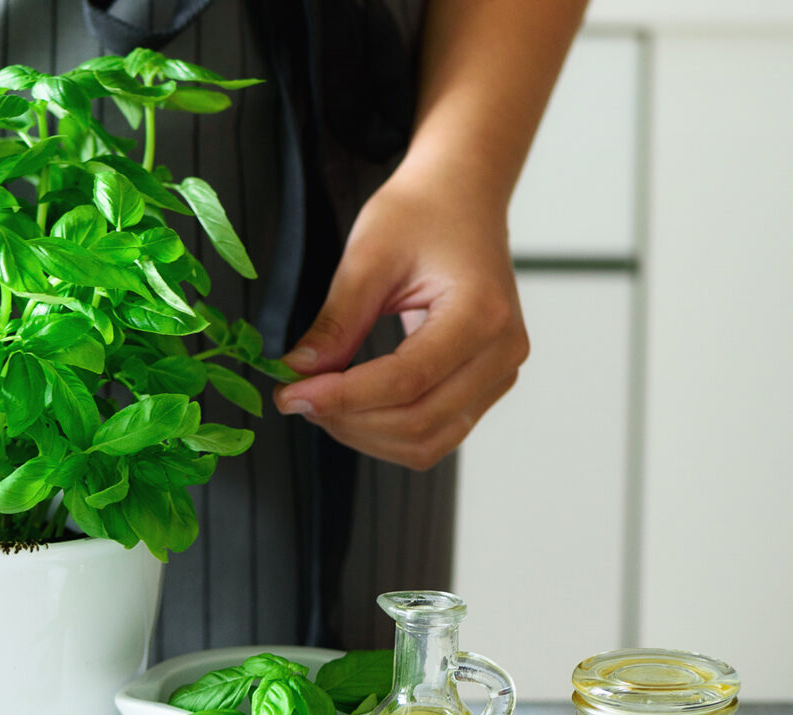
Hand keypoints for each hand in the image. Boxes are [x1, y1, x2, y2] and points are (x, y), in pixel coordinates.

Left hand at [271, 173, 528, 470]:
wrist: (462, 195)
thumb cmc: (422, 212)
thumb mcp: (368, 256)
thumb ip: (336, 323)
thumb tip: (298, 373)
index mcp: (481, 314)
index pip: (406, 380)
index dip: (342, 397)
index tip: (290, 394)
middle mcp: (502, 352)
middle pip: (419, 421)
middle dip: (348, 420)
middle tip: (296, 397)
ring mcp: (499, 373)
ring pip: (428, 440)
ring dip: (365, 434)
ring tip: (321, 401)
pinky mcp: (486, 384)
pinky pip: (436, 433)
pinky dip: (387, 432)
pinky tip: (352, 406)